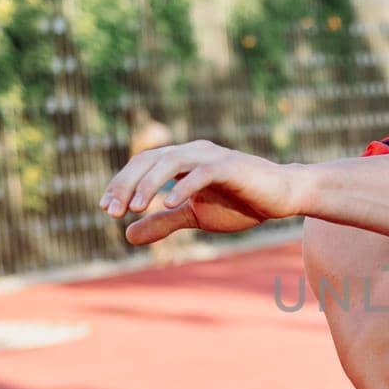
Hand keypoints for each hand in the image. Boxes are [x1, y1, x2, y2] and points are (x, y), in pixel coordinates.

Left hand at [99, 140, 300, 244]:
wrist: (282, 197)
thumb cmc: (240, 203)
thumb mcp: (195, 216)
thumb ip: (163, 222)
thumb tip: (127, 236)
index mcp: (182, 159)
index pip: (142, 165)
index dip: (121, 184)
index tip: (106, 208)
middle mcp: (193, 151)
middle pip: (149, 160)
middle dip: (127, 185)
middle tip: (112, 210)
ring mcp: (212, 157)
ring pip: (171, 161)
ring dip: (149, 184)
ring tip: (134, 208)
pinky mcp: (231, 167)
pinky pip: (202, 172)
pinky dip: (184, 186)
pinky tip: (168, 203)